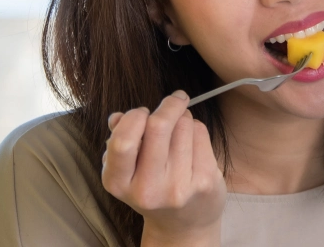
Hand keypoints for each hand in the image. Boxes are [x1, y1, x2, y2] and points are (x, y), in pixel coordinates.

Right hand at [102, 91, 226, 245]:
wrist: (184, 224)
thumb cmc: (154, 187)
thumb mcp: (127, 171)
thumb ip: (119, 141)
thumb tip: (118, 117)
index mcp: (119, 183)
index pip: (124, 140)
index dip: (135, 117)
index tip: (143, 111)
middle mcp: (148, 189)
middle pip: (159, 126)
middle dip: (169, 105)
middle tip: (174, 100)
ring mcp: (178, 186)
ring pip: (184, 125)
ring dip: (184, 117)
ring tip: (181, 129)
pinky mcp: (204, 181)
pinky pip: (201, 134)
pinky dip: (197, 129)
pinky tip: (193, 141)